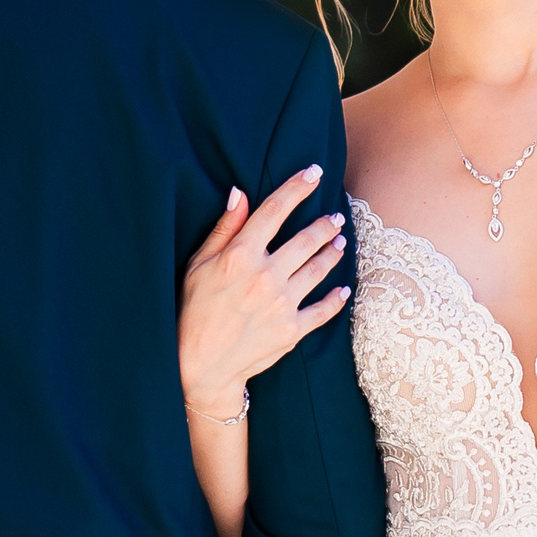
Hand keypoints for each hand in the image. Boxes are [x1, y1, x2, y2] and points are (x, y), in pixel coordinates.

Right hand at [179, 166, 350, 412]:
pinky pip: (324, 309)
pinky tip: (344, 288)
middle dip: (325, 224)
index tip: (314, 172)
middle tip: (336, 217)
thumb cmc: (193, 309)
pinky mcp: (292, 330)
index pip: (275, 210)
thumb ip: (224, 229)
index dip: (297, 187)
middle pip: (306, 239)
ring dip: (333, 253)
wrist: (200, 364)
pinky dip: (337, 298)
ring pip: (319, 269)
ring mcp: (282, 304)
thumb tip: (239, 192)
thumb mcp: (198, 265)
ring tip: (341, 242)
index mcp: (240, 255)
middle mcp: (265, 276)